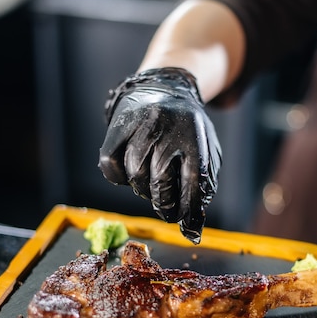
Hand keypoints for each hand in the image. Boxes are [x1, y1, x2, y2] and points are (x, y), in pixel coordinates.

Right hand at [99, 67, 221, 243]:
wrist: (162, 89)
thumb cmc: (186, 131)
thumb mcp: (205, 149)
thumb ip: (203, 185)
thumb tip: (193, 228)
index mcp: (195, 135)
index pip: (194, 180)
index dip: (190, 209)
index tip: (189, 228)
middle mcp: (167, 129)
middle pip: (160, 181)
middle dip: (164, 205)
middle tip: (167, 210)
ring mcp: (140, 126)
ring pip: (135, 175)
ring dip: (143, 189)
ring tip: (151, 184)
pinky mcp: (117, 128)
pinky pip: (111, 167)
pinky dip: (120, 178)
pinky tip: (131, 172)